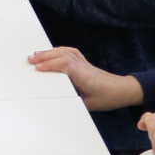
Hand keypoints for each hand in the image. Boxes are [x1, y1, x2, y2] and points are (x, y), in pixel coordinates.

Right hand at [29, 46, 144, 110]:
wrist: (123, 90)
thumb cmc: (108, 98)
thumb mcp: (89, 105)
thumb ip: (73, 100)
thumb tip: (56, 99)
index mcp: (84, 77)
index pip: (65, 65)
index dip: (50, 65)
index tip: (37, 69)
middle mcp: (83, 67)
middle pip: (62, 55)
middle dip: (44, 56)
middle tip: (30, 60)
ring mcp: (84, 63)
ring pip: (65, 52)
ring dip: (49, 52)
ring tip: (36, 55)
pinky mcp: (85, 62)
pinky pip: (71, 52)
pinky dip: (59, 50)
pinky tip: (52, 52)